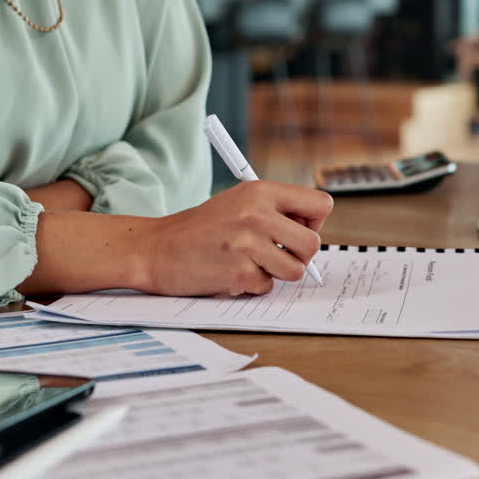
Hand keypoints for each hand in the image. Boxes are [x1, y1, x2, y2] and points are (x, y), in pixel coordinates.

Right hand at [135, 180, 332, 296]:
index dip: (314, 222)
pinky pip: (267, 287)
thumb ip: (276, 210)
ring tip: (250, 263)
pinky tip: (230, 272)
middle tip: (276, 255)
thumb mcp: (239, 203)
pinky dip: (252, 285)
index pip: (321, 204)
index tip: (295, 230)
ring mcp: (248, 244)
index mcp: (261, 191)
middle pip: (313, 244)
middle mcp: (257, 214)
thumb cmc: (201, 228)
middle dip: (299, 256)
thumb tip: (313, 232)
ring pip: (295, 270)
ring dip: (276, 273)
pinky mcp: (239, 272)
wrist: (157, 248)